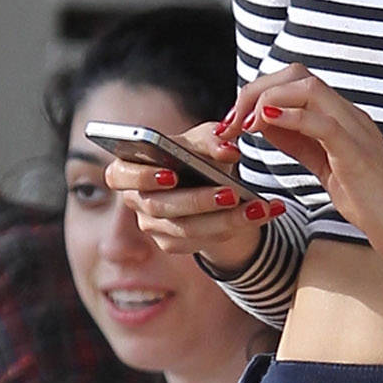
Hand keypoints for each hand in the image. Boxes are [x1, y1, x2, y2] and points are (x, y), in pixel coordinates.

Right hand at [104, 121, 284, 269]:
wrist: (212, 185)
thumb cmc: (199, 155)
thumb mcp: (206, 139)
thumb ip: (214, 138)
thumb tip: (228, 150)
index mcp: (130, 168)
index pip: (119, 175)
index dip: (141, 177)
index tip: (171, 174)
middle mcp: (137, 201)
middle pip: (160, 207)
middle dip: (198, 201)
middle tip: (231, 193)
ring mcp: (153, 227)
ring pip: (187, 229)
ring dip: (227, 218)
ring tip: (259, 206)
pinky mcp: (173, 244)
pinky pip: (203, 240)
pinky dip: (236, 227)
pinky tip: (263, 214)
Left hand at [233, 66, 382, 294]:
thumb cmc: (374, 202)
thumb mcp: (326, 166)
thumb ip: (301, 142)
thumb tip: (267, 123)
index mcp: (340, 117)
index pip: (295, 81)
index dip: (258, 93)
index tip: (234, 122)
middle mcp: (349, 115)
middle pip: (297, 75)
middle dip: (256, 91)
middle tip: (231, 122)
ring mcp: (356, 131)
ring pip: (309, 89)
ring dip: (267, 101)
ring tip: (243, 126)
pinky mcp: (358, 154)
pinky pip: (323, 122)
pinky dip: (291, 117)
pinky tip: (265, 124)